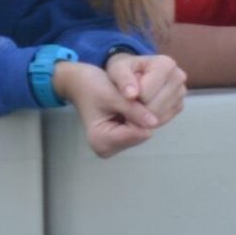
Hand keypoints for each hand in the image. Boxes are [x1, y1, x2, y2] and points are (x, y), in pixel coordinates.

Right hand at [55, 53, 184, 157]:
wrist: (81, 85)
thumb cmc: (92, 86)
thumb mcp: (112, 95)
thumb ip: (133, 109)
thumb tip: (154, 123)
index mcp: (100, 141)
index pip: (138, 132)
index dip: (143, 113)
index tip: (135, 95)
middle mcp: (107, 149)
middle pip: (142, 133)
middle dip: (144, 114)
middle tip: (133, 96)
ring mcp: (115, 147)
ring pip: (145, 130)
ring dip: (144, 114)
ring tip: (131, 100)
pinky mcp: (121, 142)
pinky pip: (142, 129)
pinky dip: (142, 117)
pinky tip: (132, 106)